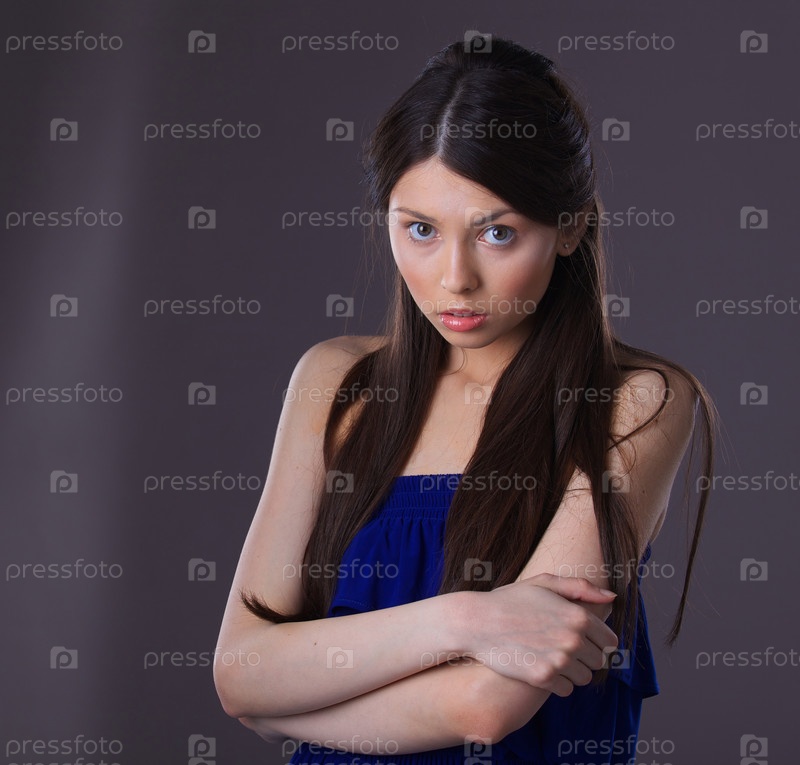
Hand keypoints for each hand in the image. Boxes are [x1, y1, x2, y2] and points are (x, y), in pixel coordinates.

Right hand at [460, 574, 618, 696]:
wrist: (477, 622)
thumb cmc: (509, 600)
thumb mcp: (544, 583)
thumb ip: (581, 588)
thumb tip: (612, 597)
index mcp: (579, 615)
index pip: (610, 641)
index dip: (597, 640)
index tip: (582, 638)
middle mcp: (573, 639)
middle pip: (599, 661)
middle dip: (585, 656)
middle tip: (562, 647)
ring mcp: (559, 660)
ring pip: (584, 678)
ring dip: (573, 671)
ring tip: (551, 657)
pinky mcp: (544, 678)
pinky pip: (566, 690)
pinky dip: (557, 683)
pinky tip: (542, 667)